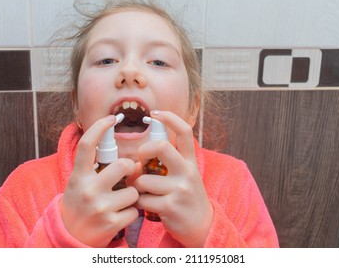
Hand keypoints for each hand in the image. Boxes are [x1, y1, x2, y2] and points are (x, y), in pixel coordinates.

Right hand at [60, 115, 138, 246]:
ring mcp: (99, 207)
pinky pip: (135, 211)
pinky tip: (120, 216)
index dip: (100, 127)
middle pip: (123, 165)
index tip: (112, 117)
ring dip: (132, 195)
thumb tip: (122, 153)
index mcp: (78, 176)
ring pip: (134, 191)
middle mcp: (88, 190)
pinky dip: (132, 213)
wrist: (70, 237)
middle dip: (132, 168)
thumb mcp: (79, 182)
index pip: (87, 145)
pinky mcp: (111, 223)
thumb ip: (95, 167)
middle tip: (129, 173)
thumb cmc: (80, 204)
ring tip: (120, 201)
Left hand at [134, 111, 213, 246]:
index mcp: (190, 161)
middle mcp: (187, 172)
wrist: (201, 225)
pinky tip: (145, 205)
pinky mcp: (170, 206)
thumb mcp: (184, 174)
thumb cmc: (186, 196)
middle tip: (141, 161)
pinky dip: (138, 202)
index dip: (170, 117)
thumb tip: (137, 158)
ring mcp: (179, 189)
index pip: (184, 132)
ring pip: (143, 179)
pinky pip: (142, 199)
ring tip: (143, 192)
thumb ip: (167, 163)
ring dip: (137, 186)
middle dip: (144, 150)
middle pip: (162, 146)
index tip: (155, 113)